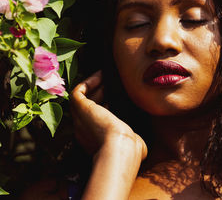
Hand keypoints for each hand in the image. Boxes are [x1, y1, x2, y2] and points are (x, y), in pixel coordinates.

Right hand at [71, 71, 146, 199]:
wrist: (120, 148)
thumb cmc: (129, 149)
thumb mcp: (133, 144)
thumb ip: (134, 142)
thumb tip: (141, 145)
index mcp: (95, 140)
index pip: (96, 119)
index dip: (105, 107)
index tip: (117, 98)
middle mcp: (84, 129)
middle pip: (88, 107)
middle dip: (100, 94)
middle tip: (114, 83)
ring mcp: (80, 119)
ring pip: (81, 99)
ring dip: (94, 85)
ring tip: (108, 75)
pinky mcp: (79, 108)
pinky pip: (77, 91)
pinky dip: (88, 82)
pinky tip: (101, 74)